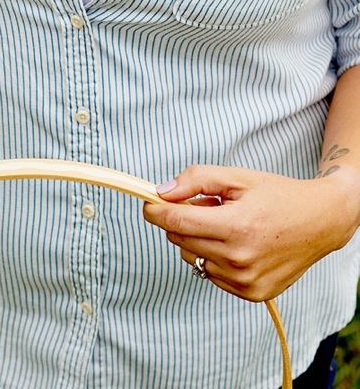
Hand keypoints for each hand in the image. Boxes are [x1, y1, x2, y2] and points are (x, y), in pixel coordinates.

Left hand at [143, 165, 359, 301]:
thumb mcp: (237, 177)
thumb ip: (195, 180)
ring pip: (191, 257)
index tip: (149, 202)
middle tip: (205, 206)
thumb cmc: (276, 195)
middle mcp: (240, 258)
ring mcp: (245, 280)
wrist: (322, 222)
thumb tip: (161, 193)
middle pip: (179, 239)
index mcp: (237, 226)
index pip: (176, 223)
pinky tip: (236, 244)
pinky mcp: (251, 293)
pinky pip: (209, 273)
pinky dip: (213, 257)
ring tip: (225, 225)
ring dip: (197, 239)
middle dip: (181, 220)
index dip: (155, 211)